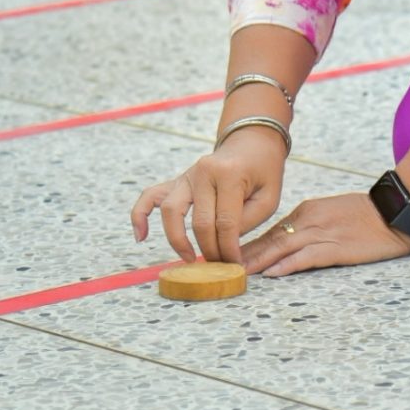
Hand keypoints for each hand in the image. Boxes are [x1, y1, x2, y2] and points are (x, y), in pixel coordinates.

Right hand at [131, 130, 287, 262]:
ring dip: (178, 240)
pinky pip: (150, 197)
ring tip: (189, 258)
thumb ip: (248, 222)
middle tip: (220, 266)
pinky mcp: (176, 181)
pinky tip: (140, 236)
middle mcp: (203, 172)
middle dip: (210, 249)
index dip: (229, 248)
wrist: (250, 143)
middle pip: (199, 222)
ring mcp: (186, 175)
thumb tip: (224, 247)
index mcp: (229, 174)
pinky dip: (140, 215)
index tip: (235, 265)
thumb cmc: (263, 171)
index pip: (225, 222)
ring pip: (171, 212)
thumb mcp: (269, 197)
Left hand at [240, 192, 409, 278]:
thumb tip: (284, 244)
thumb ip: (307, 226)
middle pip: (269, 240)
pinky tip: (273, 273)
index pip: (269, 231)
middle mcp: (308, 221)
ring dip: (257, 262)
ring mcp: (322, 234)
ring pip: (282, 248)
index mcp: (306, 212)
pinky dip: (288, 266)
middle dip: (243, 255)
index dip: (246, 245)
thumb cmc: (366, 214)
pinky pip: (307, 257)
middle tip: (218, 267)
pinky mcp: (337, 248)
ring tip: (235, 273)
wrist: (395, 211)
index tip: (225, 255)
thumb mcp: (330, 213)